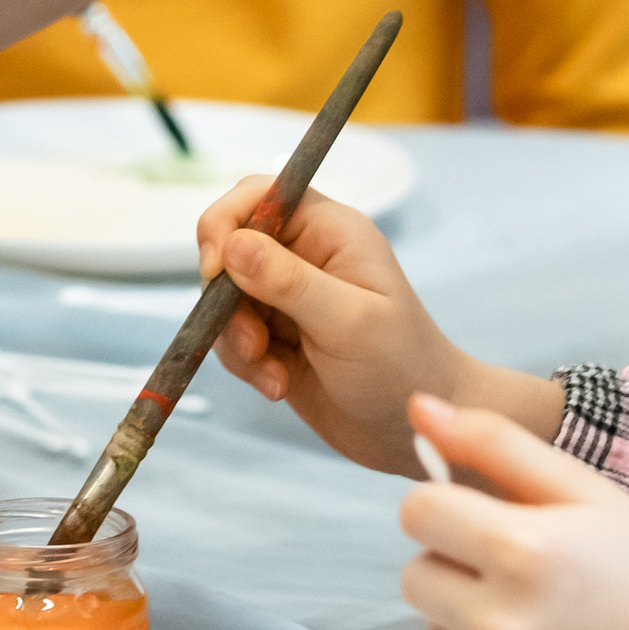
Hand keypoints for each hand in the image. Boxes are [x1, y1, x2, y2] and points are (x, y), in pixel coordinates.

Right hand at [200, 180, 479, 471]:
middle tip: (254, 342)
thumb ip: (289, 282)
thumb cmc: (401, 368)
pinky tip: (278, 385)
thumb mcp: (348, 322)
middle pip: (229, 250)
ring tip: (272, 374)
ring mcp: (288, 297)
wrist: (412, 433)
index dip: (226, 225)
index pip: (258, 196)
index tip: (216, 271)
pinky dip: (245, 364)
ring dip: (236, 340)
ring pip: (224, 299)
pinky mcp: (275, 336)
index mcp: (330, 231)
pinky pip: (232, 337)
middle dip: (227, 300)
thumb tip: (232, 244)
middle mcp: (305, 256)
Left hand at [401, 393, 628, 629]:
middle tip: (520, 580)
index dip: (446, 512)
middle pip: (415, 579)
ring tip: (534, 629)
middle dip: (455, 571)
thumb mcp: (583, 489)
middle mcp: (507, 623)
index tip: (487, 525)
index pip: (416, 512)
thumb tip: (416, 407)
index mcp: (521, 548)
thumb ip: (494, 442)